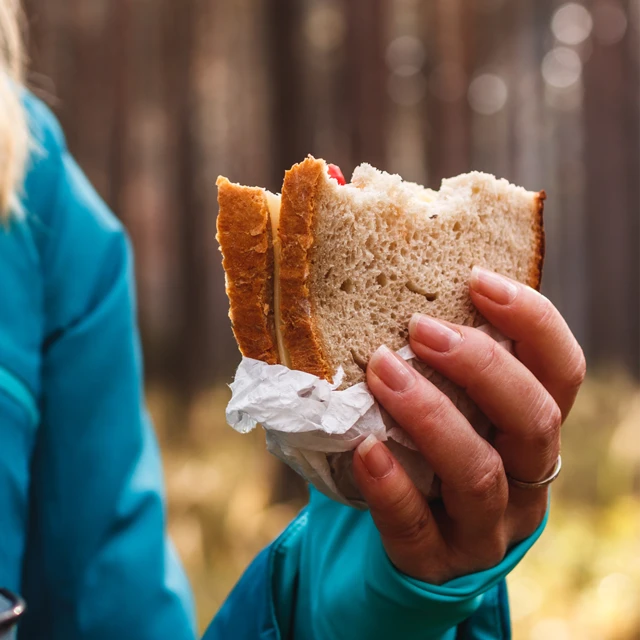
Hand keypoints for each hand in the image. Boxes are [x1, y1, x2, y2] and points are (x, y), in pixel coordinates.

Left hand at [352, 267, 585, 583]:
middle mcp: (525, 481)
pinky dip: (391, 485)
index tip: (477, 279)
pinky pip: (416, 526)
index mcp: (533, 433)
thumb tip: (403, 292)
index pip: (561, 371)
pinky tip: (364, 448)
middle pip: (533, 418)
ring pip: (478, 473)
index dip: (532, 321)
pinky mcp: (435, 562)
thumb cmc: (434, 460)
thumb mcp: (458, 414)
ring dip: (429, 415)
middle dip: (480, 365)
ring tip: (381, 371)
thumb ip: (449, 370)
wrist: (416, 548)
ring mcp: (484, 528)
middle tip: (420, 328)